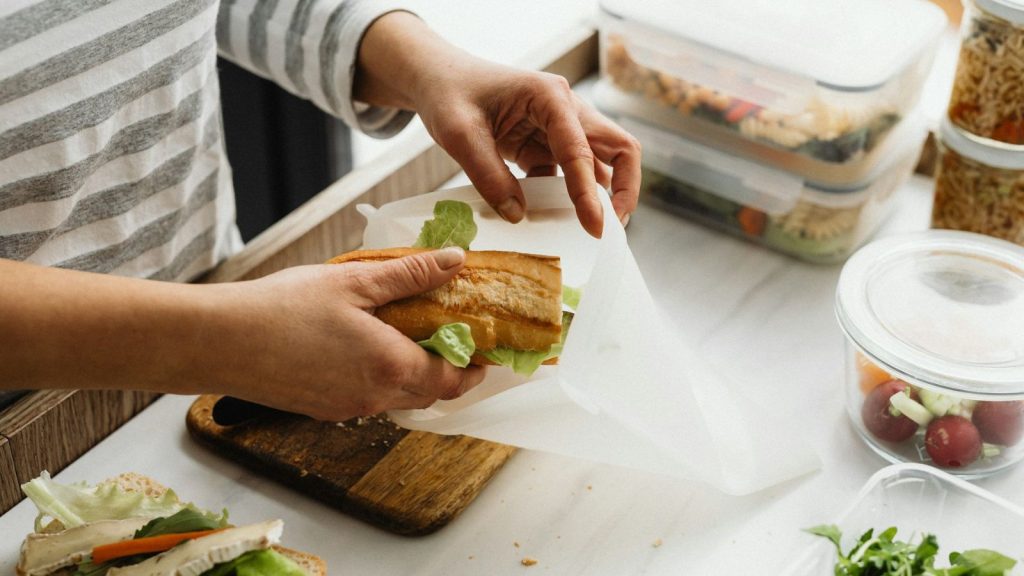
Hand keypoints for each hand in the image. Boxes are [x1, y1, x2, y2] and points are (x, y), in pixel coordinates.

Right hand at [212, 247, 484, 420]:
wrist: (218, 341)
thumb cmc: (281, 309)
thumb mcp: (355, 282)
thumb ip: (410, 275)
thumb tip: (455, 260)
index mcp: (391, 367)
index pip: (452, 379)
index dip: (475, 366)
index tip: (488, 349)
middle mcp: (374, 396)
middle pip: (431, 394)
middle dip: (450, 372)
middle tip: (457, 338)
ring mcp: (347, 407)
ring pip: (400, 399)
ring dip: (417, 376)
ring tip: (417, 337)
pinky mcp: (322, 408)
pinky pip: (370, 398)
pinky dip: (385, 379)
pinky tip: (371, 347)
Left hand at [417, 63, 641, 237]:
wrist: (437, 79)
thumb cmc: (449, 94)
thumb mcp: (459, 135)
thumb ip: (488, 176)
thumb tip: (518, 216)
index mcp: (550, 97)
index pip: (581, 150)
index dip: (589, 193)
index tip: (595, 228)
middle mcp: (565, 108)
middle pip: (618, 148)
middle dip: (623, 189)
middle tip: (612, 228)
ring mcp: (559, 127)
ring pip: (599, 162)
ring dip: (598, 194)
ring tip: (589, 230)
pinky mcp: (545, 144)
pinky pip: (568, 173)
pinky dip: (567, 196)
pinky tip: (552, 217)